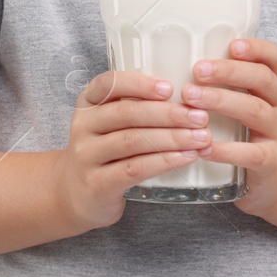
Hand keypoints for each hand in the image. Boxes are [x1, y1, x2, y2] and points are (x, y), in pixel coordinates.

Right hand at [50, 70, 212, 231]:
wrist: (75, 193)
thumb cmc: (103, 151)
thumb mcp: (108, 123)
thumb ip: (135, 108)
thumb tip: (187, 99)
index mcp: (88, 104)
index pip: (108, 83)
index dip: (139, 84)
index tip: (170, 88)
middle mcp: (83, 126)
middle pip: (127, 113)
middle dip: (168, 114)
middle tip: (200, 117)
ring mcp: (87, 156)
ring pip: (133, 141)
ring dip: (172, 138)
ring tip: (200, 138)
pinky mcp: (97, 183)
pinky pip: (134, 169)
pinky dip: (163, 161)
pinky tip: (185, 157)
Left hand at [181, 38, 276, 218]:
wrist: (274, 182)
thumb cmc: (245, 135)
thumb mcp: (239, 107)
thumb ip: (217, 86)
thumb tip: (165, 62)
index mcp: (268, 87)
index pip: (273, 58)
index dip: (257, 48)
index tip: (231, 44)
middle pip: (263, 79)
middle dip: (230, 71)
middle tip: (198, 70)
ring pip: (257, 111)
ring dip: (223, 101)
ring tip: (191, 98)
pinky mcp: (271, 162)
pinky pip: (253, 153)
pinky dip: (227, 150)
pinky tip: (203, 146)